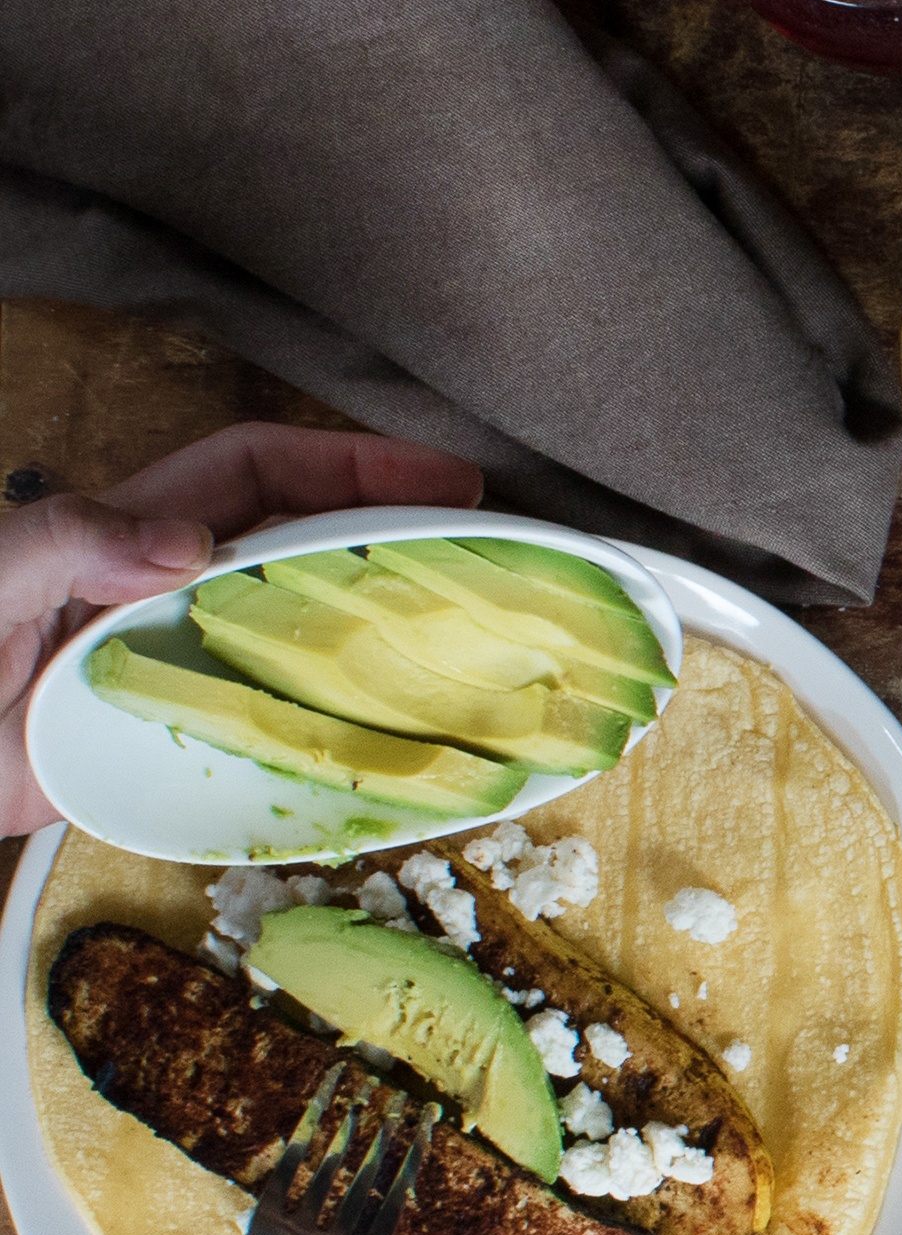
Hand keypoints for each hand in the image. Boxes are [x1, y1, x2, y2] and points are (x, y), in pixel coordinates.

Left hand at [0, 422, 481, 833]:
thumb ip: (66, 541)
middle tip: (503, 575)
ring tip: (482, 667)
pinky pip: (279, 746)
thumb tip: (189, 546)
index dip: (357, 467)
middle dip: (409, 551)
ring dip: (393, 655)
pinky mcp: (178, 757)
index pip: (264, 475)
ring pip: (310, 653)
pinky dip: (345, 752)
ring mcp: (183, 678)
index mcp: (131, 539)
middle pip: (313, 558)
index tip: (449, 484)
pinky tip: (399, 767)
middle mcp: (174, 602)